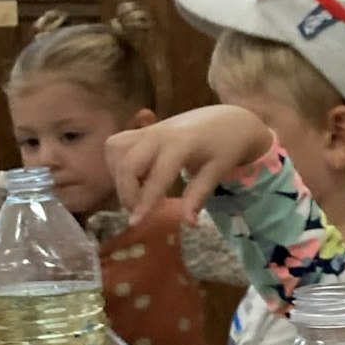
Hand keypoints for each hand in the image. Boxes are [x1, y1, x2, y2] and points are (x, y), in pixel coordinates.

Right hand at [106, 106, 275, 225]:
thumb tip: (189, 224)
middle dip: (126, 192)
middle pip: (126, 164)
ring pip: (115, 150)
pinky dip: (118, 163)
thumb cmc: (227, 146)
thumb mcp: (217, 171)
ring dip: (119, 175)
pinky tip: (135, 177)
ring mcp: (147, 129)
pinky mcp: (142, 129)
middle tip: (138, 211)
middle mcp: (157, 134)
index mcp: (180, 144)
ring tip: (137, 193)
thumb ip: (198, 196)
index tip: (136, 223)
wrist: (228, 120)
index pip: (156, 176)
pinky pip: (117, 144)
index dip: (145, 201)